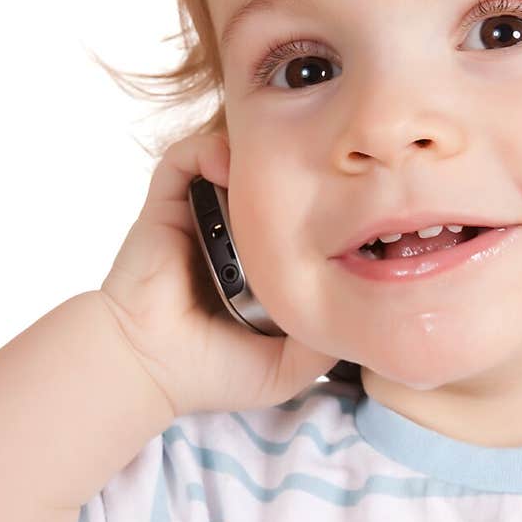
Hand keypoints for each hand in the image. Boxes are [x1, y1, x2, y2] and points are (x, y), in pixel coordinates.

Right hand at [99, 132, 338, 416]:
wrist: (151, 367)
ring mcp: (201, 216)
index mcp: (265, 265)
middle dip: (298, 168)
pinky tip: (232, 166)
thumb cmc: (214, 371)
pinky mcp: (167, 204)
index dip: (327, 205)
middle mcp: (235, 235)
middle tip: (328, 166)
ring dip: (259, 153)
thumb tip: (370, 308)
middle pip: (274, 183)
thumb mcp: (291, 366)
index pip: (302, 219)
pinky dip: (210, 150)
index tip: (356, 201)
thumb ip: (327, 340)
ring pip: (235, 162)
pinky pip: (187, 157)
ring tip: (287, 158)